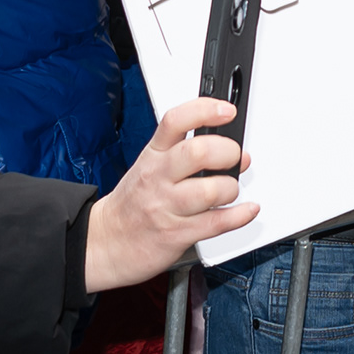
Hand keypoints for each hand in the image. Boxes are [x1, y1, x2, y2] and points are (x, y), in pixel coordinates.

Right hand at [84, 97, 257, 289]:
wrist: (106, 242)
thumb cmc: (133, 203)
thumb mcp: (148, 166)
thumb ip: (180, 152)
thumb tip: (225, 144)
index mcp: (152, 155)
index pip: (176, 121)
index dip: (205, 110)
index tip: (227, 111)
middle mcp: (159, 177)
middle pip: (198, 152)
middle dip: (228, 152)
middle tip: (235, 158)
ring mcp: (167, 207)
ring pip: (211, 191)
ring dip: (231, 188)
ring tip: (229, 190)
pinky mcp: (177, 234)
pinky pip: (216, 223)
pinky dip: (239, 216)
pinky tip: (246, 210)